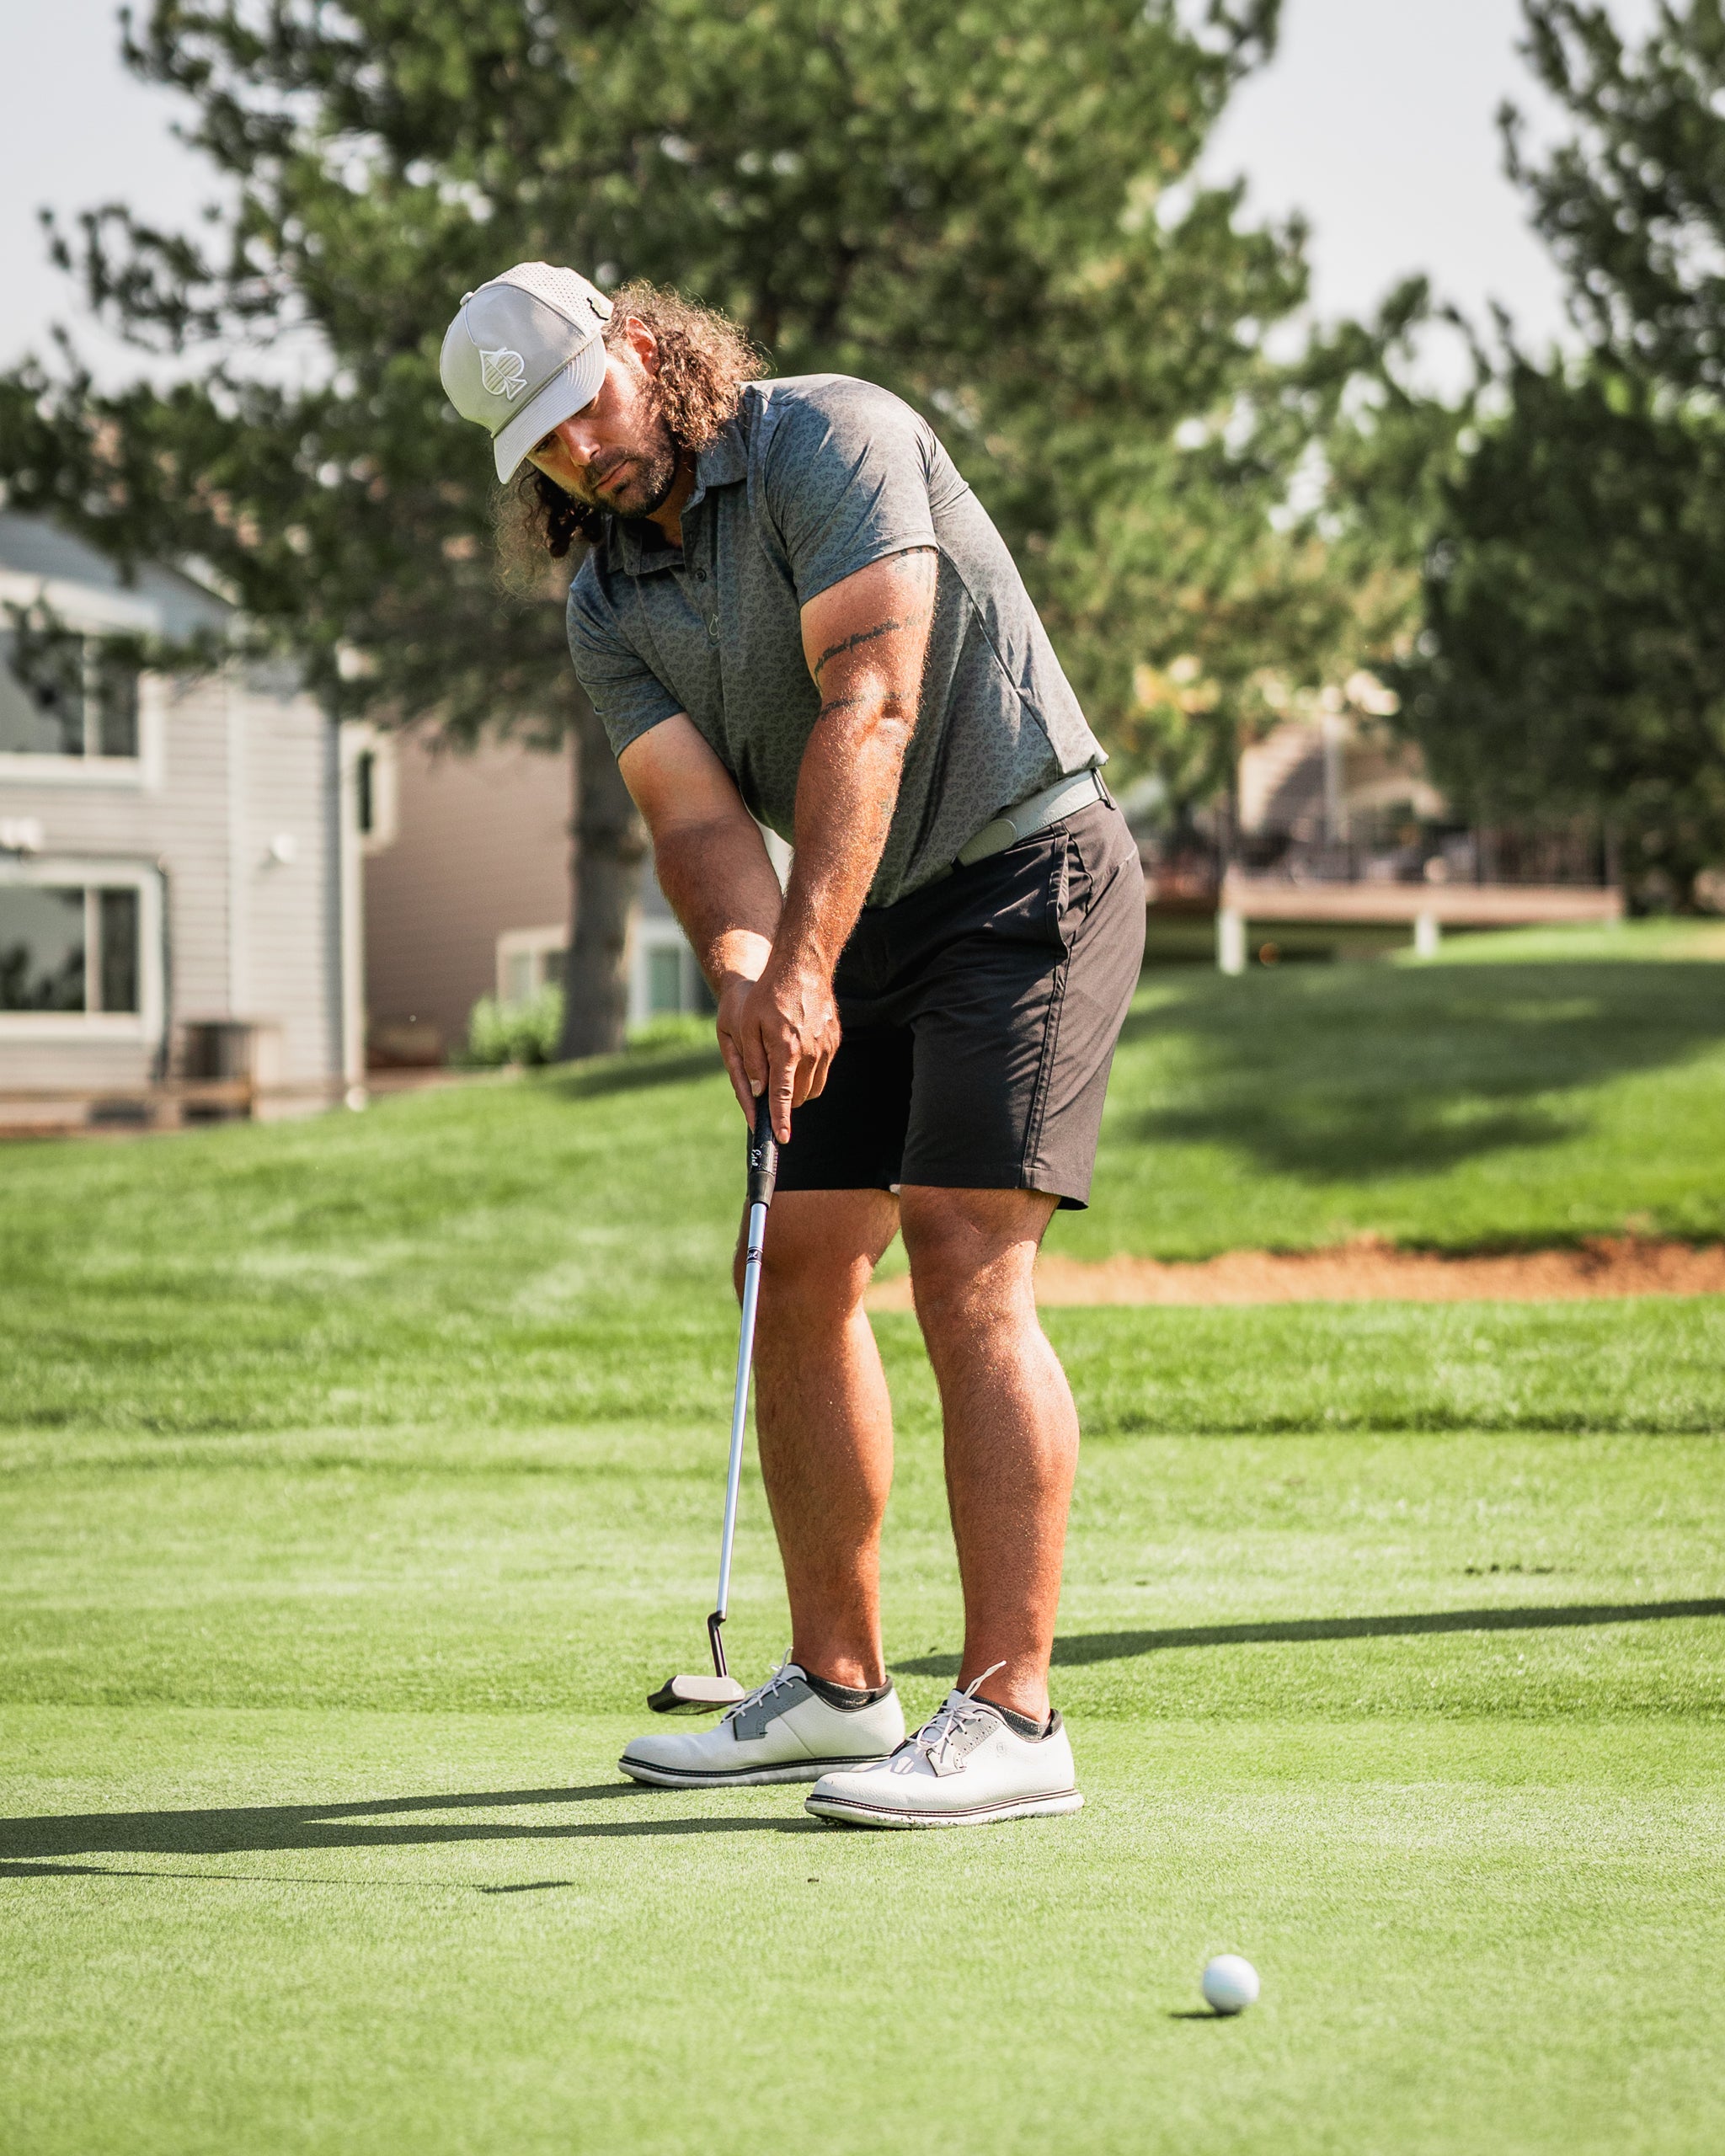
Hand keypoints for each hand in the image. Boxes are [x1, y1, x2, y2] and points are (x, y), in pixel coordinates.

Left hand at [716, 955, 839, 1142]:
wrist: (802, 966)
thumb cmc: (768, 994)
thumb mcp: (748, 1026)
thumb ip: (752, 1061)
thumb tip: (757, 1090)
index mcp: (786, 1050)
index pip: (784, 1095)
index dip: (781, 1119)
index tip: (782, 1138)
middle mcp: (811, 1052)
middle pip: (800, 1095)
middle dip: (786, 1101)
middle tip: (770, 1089)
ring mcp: (826, 1047)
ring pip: (814, 1086)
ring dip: (799, 1088)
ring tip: (783, 1070)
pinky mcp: (835, 1040)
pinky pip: (824, 1068)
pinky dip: (810, 1071)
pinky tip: (798, 1053)